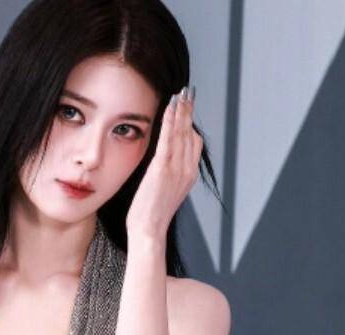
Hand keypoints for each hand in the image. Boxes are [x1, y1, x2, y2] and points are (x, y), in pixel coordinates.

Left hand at [126, 85, 202, 242]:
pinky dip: (170, 120)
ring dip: (181, 110)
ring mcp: (177, 169)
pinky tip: (170, 107)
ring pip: (182, 132)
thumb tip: (164, 162)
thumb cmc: (151, 217)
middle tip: (188, 93)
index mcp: (189, 176)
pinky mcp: (163, 168)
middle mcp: (187, 170)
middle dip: (189, 111)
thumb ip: (169, 175)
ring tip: (180, 94)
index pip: (195, 144)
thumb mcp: (165, 193)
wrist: (149, 231)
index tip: (187, 109)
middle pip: (191, 133)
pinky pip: (168, 138)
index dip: (190, 124)